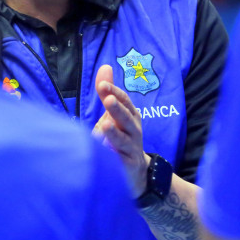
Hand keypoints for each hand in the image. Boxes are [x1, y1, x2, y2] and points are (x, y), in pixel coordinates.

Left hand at [92, 64, 149, 197]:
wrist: (136, 173)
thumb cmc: (121, 137)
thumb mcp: (114, 114)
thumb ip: (108, 92)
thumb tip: (105, 66)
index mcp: (131, 116)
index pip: (124, 101)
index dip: (114, 92)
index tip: (102, 85)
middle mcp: (134, 131)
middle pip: (126, 119)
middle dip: (118, 109)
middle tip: (108, 100)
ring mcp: (131, 149)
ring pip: (122, 141)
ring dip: (114, 134)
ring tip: (104, 126)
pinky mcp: (127, 167)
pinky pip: (118, 162)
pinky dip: (112, 158)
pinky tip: (103, 153)